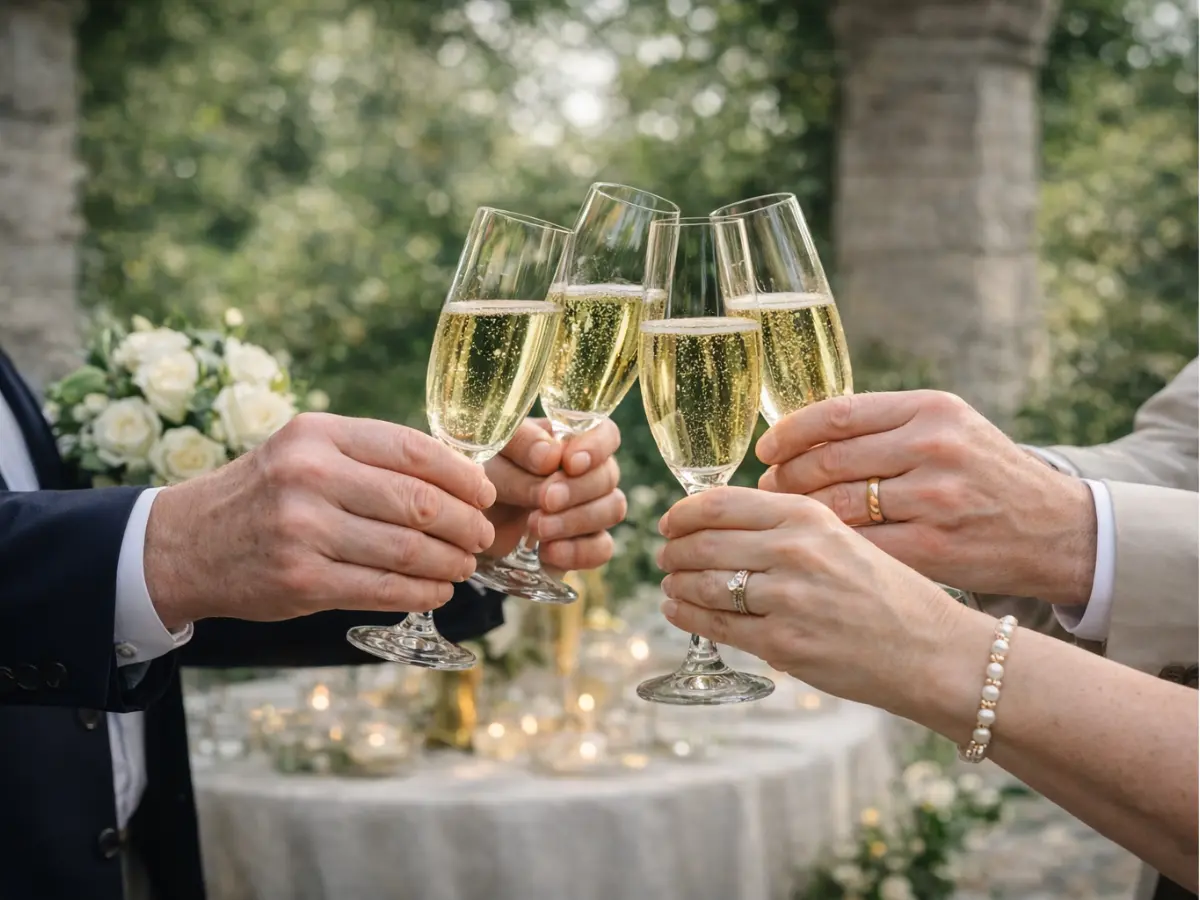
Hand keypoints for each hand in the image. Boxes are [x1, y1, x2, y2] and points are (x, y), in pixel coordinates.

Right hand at [144, 413, 496, 626]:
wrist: (186, 544)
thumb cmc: (264, 494)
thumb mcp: (306, 453)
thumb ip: (371, 458)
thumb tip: (458, 477)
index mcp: (319, 436)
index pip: (413, 449)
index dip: (463, 475)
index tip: (485, 492)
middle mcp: (311, 478)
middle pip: (418, 502)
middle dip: (465, 523)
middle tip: (483, 535)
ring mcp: (304, 531)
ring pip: (407, 550)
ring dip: (449, 563)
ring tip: (463, 565)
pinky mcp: (302, 581)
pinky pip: (383, 589)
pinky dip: (421, 592)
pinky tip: (436, 590)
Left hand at [483, 418, 625, 571]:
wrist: (472, 524)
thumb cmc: (487, 476)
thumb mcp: (495, 452)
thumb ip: (521, 445)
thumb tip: (551, 456)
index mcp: (570, 441)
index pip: (605, 434)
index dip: (597, 447)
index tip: (571, 463)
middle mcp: (588, 473)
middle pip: (609, 475)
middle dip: (577, 490)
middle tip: (545, 500)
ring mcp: (591, 510)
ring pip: (613, 509)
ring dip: (577, 520)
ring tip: (537, 528)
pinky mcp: (585, 545)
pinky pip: (602, 549)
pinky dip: (578, 551)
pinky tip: (548, 552)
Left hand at [655, 486, 971, 711]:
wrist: (933, 649)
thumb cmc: (888, 592)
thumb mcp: (843, 537)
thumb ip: (790, 527)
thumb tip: (726, 524)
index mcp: (808, 515)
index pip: (720, 503)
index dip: (684, 513)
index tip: (671, 521)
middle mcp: (794, 550)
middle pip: (703, 543)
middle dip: (674, 551)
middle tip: (665, 556)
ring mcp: (786, 598)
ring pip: (704, 584)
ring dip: (676, 583)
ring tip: (670, 584)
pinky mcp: (782, 642)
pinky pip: (717, 625)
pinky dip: (687, 616)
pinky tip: (678, 610)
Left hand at [755, 392, 1096, 603]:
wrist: (1055, 530)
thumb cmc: (986, 476)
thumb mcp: (948, 429)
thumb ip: (886, 425)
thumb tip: (801, 434)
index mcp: (930, 409)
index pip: (837, 413)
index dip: (790, 433)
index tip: (766, 449)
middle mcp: (933, 446)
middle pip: (829, 459)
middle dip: (786, 477)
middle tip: (765, 491)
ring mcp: (934, 498)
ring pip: (837, 504)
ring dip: (798, 514)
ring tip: (782, 520)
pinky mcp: (934, 548)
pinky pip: (859, 545)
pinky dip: (827, 548)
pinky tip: (811, 550)